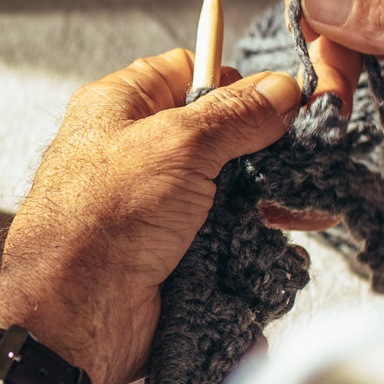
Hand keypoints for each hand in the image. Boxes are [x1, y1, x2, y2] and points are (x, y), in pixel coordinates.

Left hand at [0, 53, 303, 383]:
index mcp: (120, 107)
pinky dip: (253, 233)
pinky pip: (221, 231)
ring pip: (224, 185)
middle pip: (214, 132)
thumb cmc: (102, 218)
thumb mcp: (178, 144)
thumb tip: (280, 90)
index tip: (280, 98)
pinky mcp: (168, 249)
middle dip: (262, 144)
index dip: (233, 81)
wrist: (77, 312)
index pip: (186, 71)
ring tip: (305, 202)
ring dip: (264, 193)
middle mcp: (134, 151)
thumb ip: (235, 115)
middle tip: (305, 153)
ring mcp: (152, 203)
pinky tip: (284, 236)